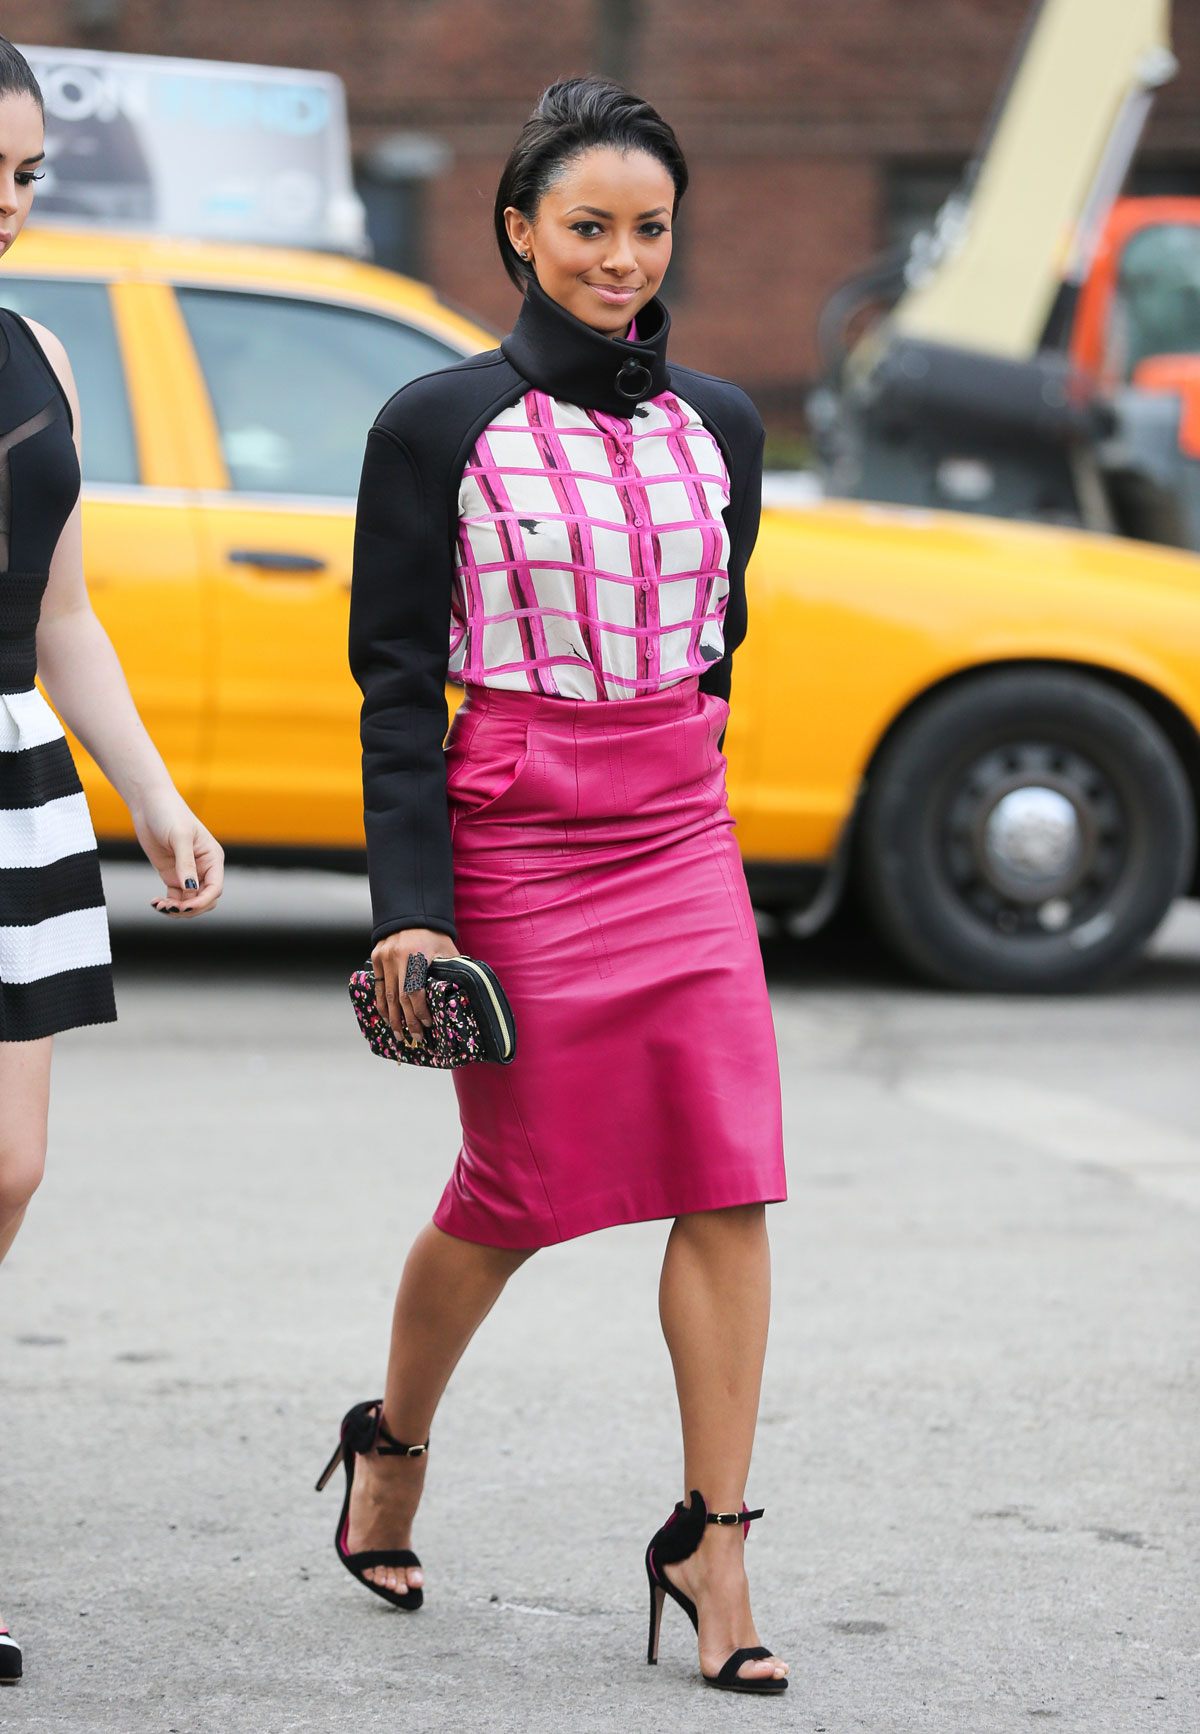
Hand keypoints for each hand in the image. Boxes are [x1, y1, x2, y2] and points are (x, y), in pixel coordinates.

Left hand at [130, 793, 224, 917]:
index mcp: (212, 858)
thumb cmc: (169, 813)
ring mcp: (187, 873)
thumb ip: (186, 864)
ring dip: (177, 908)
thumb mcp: (179, 837)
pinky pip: (175, 897)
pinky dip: (167, 904)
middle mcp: (203, 868)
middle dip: (190, 908)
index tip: (185, 906)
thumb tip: (190, 889)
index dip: (202, 901)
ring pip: (189, 901)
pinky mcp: (172, 874)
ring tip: (160, 905)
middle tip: (170, 908)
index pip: (215, 888)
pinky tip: (155, 902)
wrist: (149, 804)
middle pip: (204, 899)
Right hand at [372, 929, 459, 1040]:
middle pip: (400, 998)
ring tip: (398, 1035)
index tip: (428, 1024)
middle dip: (407, 1021)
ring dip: (392, 1017)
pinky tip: (386, 1017)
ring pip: (387, 995)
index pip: (415, 991)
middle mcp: (397, 957)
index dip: (420, 1011)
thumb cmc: (434, 933)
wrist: (412, 912)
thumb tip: (462, 992)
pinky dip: (381, 1003)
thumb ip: (452, 969)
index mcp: (416, 956)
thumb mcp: (447, 949)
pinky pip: (378, 986)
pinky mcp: (376, 957)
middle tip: (414, 1038)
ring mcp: (384, 957)